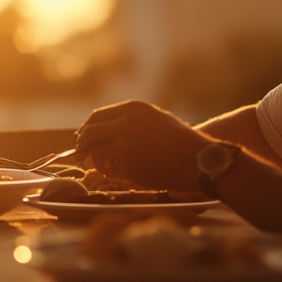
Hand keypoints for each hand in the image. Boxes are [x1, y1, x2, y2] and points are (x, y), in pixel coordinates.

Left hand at [74, 100, 210, 189]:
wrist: (199, 159)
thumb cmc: (181, 142)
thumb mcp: (156, 119)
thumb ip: (131, 121)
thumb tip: (105, 130)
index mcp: (132, 108)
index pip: (97, 116)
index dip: (87, 128)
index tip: (83, 138)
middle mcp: (125, 121)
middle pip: (90, 132)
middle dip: (83, 145)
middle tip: (82, 154)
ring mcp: (124, 141)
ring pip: (94, 152)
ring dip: (96, 161)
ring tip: (105, 166)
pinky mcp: (127, 162)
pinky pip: (108, 168)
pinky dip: (111, 172)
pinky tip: (122, 173)